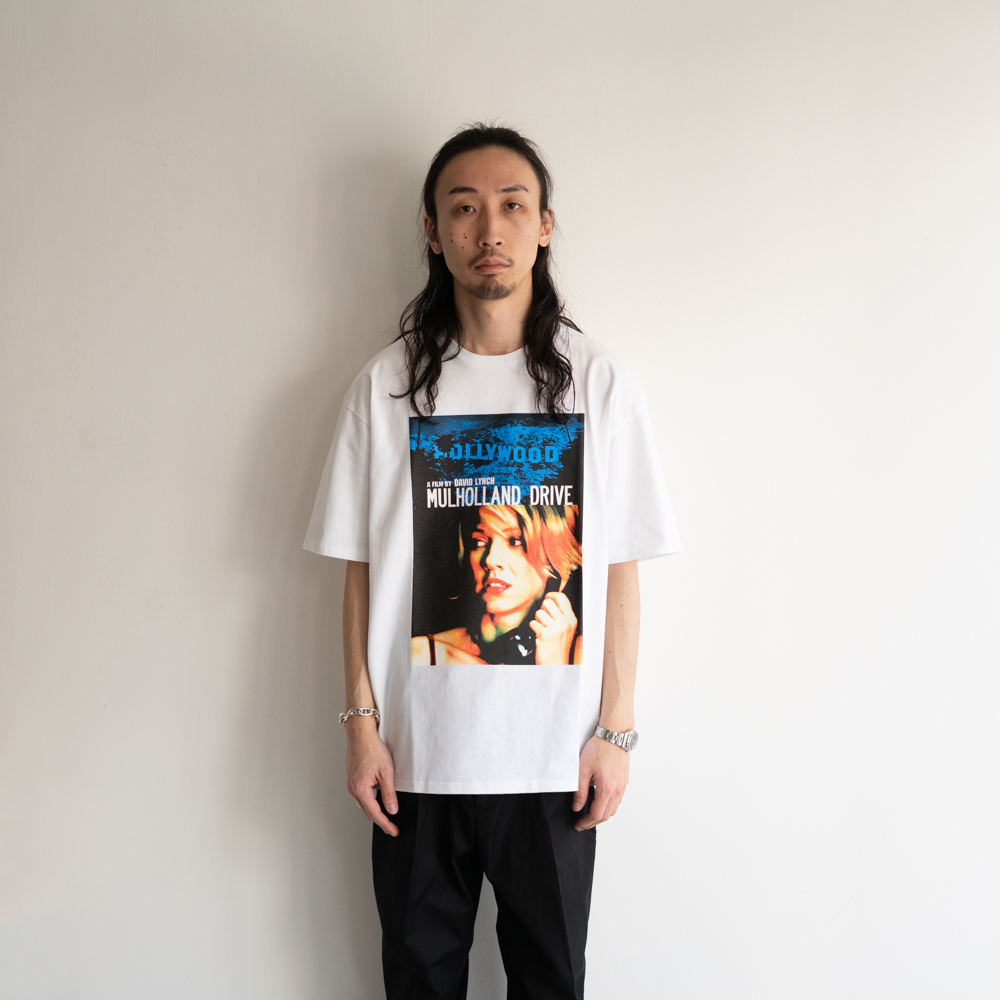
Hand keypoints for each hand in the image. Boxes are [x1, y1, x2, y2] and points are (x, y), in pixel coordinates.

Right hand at [345, 716, 398, 836]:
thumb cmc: (371, 748)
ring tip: (386, 817)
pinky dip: (370, 800)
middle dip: (380, 820)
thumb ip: (389, 793)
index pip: (375, 813)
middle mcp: (353, 788)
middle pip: (368, 811)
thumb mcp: (386, 772)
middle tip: (391, 828)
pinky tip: (377, 799)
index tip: (393, 831)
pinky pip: (362, 794)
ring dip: (374, 811)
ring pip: (364, 803)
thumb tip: (392, 809)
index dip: (386, 824)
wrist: (360, 733)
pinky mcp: (353, 777)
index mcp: (360, 789)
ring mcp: (351, 783)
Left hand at [529, 591, 577, 664]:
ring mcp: (555, 628)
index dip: (551, 595)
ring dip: (537, 621)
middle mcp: (565, 623)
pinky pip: (533, 623)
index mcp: (571, 619)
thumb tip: (549, 599)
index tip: (547, 599)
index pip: (561, 597)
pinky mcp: (545, 634)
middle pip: (547, 602)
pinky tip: (539, 636)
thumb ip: (561, 614)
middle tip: (544, 620)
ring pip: (538, 612)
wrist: (556, 664)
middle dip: (542, 609)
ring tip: (543, 630)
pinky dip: (533, 629)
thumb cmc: (558, 646)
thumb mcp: (566, 629)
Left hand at [572, 734, 628, 830]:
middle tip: (582, 823)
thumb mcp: (583, 769)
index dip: (586, 823)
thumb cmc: (599, 748)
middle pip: (606, 815)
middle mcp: (617, 790)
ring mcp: (622, 786)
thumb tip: (577, 807)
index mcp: (607, 789)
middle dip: (593, 822)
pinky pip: (617, 800)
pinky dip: (608, 805)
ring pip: (613, 809)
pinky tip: (600, 801)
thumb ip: (580, 791)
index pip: (597, 815)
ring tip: (589, 813)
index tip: (578, 825)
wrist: (614, 734)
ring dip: (601, 814)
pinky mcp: (624, 781)